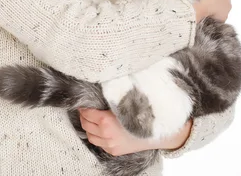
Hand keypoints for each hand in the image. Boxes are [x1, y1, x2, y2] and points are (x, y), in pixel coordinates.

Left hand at [78, 108, 192, 155]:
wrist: (157, 132)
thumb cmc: (142, 114)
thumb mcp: (125, 104)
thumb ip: (111, 99)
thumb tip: (99, 89)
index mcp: (106, 121)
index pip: (87, 113)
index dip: (84, 107)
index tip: (83, 102)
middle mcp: (106, 134)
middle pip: (86, 125)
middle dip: (84, 116)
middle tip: (85, 110)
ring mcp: (109, 144)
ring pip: (90, 136)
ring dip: (88, 127)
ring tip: (91, 120)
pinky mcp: (113, 151)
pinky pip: (99, 144)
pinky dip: (96, 136)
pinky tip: (100, 130)